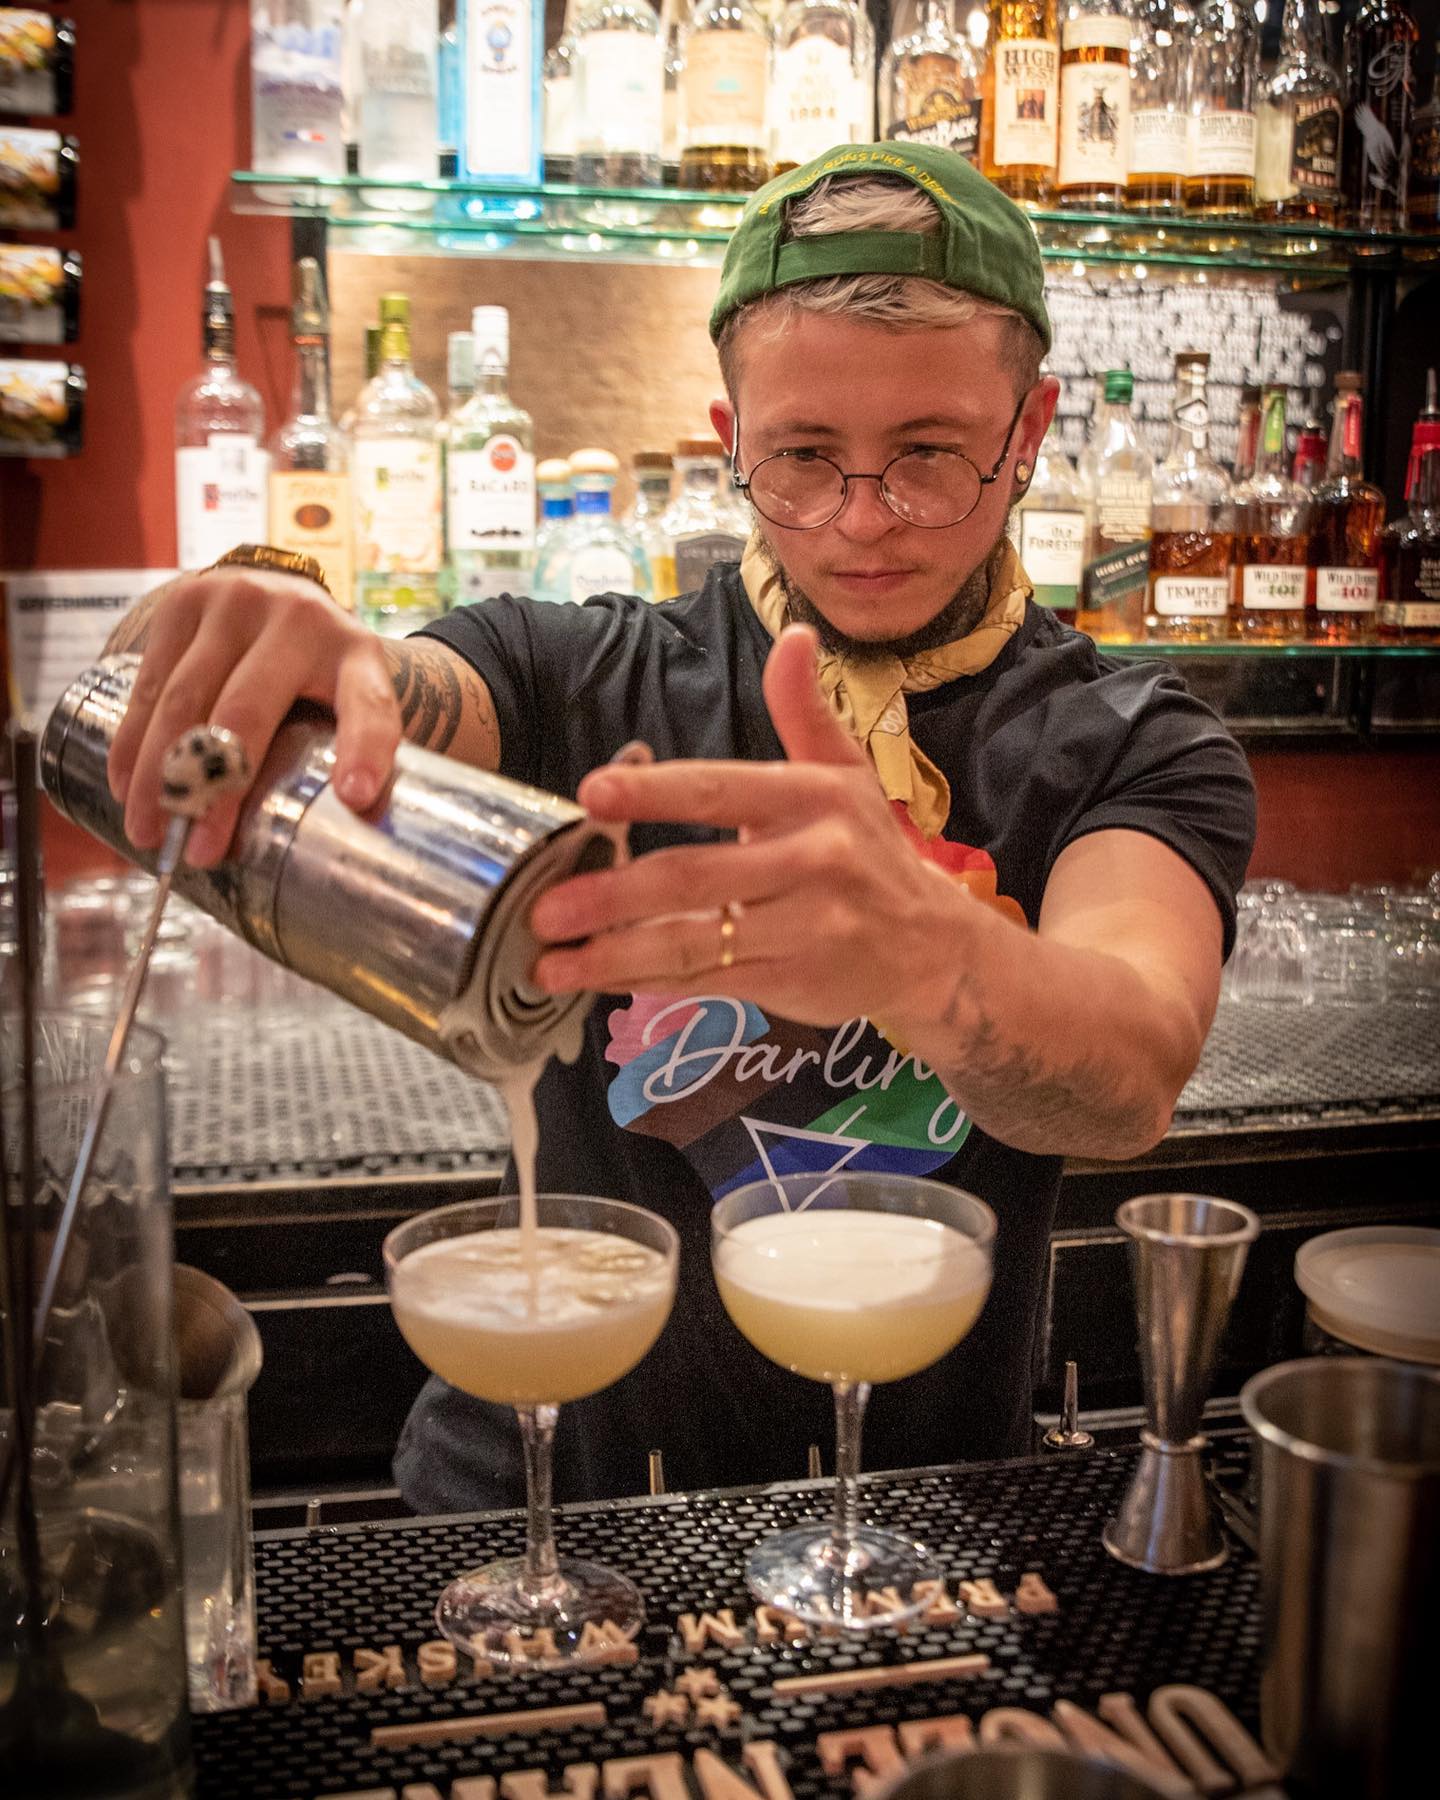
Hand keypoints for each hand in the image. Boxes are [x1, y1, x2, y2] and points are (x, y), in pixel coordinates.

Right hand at [107, 568, 399, 866]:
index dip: (364, 751)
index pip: (369, 705)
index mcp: (357, 654)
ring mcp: (237, 602)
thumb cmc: (319, 671)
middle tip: (200, 853)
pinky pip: (149, 682)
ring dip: (160, 776)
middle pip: (248, 712)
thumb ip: (347, 751)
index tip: (355, 797)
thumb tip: (340, 835)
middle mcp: (300, 619)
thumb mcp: (352, 698)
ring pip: (184, 699)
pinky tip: (125, 785)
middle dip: (219, 791)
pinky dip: (133, 742)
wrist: (284, 593)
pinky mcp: (184, 602)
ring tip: (149, 832)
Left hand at [529, 625, 963, 1034]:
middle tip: (545, 906)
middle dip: (612, 895)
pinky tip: (600, 982)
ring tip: (551, 962)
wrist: (933, 947)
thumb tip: (796, 637)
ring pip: (695, 943)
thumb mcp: (846, 774)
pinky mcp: (796, 982)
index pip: (720, 789)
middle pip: (695, 876)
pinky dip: (651, 984)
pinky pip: (711, 982)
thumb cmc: (869, 850)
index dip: (654, 790)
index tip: (591, 793)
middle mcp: (812, 861)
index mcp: (813, 799)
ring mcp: (805, 929)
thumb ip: (805, 712)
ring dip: (615, 955)